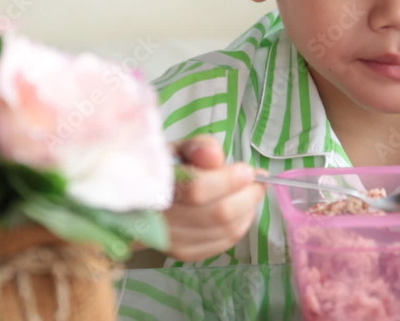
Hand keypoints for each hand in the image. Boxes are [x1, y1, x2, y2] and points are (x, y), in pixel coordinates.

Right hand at [164, 135, 264, 261]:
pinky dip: (240, 226)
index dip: (229, 180)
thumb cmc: (164, 170)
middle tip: (258, 183)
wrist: (141, 201)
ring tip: (250, 194)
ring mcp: (172, 241)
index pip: (197, 188)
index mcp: (155, 186)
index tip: (247, 171)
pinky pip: (223, 243)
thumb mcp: (177, 149)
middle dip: (247, 197)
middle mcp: (161, 219)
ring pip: (225, 231)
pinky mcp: (184, 253)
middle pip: (217, 214)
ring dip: (247, 211)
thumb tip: (215, 155)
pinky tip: (241, 212)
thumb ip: (197, 147)